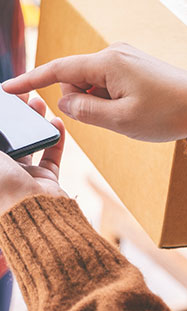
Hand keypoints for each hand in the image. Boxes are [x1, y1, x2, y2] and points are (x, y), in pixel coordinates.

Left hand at [0, 96, 65, 216]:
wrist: (29, 214)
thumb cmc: (1, 185)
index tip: (3, 98)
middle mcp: (2, 173)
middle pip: (8, 139)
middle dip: (14, 117)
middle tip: (20, 96)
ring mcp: (23, 178)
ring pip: (29, 145)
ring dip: (33, 123)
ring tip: (38, 102)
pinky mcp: (45, 181)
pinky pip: (50, 156)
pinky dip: (55, 139)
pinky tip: (56, 122)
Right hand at [2, 44, 186, 142]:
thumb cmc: (168, 113)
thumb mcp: (121, 120)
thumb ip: (84, 110)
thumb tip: (65, 99)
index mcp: (108, 62)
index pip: (58, 68)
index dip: (30, 80)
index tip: (7, 89)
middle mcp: (115, 53)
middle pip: (76, 78)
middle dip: (82, 100)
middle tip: (114, 118)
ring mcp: (127, 58)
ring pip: (94, 83)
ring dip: (101, 103)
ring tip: (132, 114)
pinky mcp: (136, 66)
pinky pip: (110, 83)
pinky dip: (112, 99)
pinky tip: (135, 109)